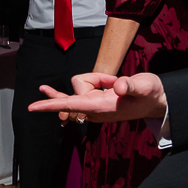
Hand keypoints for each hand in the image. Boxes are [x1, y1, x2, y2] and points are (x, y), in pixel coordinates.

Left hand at [29, 71, 167, 123]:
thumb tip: (119, 86)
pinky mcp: (94, 100)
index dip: (51, 104)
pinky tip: (90, 82)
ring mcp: (92, 105)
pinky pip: (82, 86)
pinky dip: (91, 81)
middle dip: (96, 79)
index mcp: (102, 107)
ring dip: (100, 78)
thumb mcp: (145, 87)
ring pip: (82, 83)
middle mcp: (94, 109)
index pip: (71, 104)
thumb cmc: (150, 94)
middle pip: (77, 86)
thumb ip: (131, 86)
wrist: (155, 100)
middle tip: (115, 83)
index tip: (32, 108)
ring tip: (119, 82)